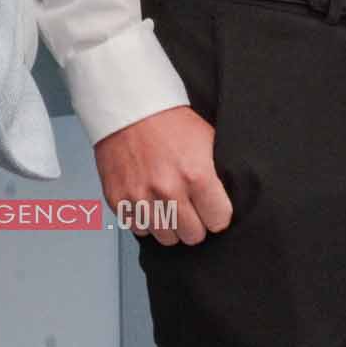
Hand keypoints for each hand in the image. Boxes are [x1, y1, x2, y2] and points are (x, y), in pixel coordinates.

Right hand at [94, 104, 231, 246]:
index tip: (210, 207)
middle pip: (193, 236)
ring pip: (166, 238)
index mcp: (197, 174)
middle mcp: (169, 190)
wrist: (129, 108)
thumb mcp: (206, 140)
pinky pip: (139, 229)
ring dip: (169, 224)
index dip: (216, 213)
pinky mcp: (119, 199)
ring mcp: (141, 197)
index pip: (219, 221)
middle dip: (194, 223)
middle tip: (188, 206)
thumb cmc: (168, 121)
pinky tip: (148, 200)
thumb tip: (226, 201)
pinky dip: (144, 220)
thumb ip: (218, 175)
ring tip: (167, 204)